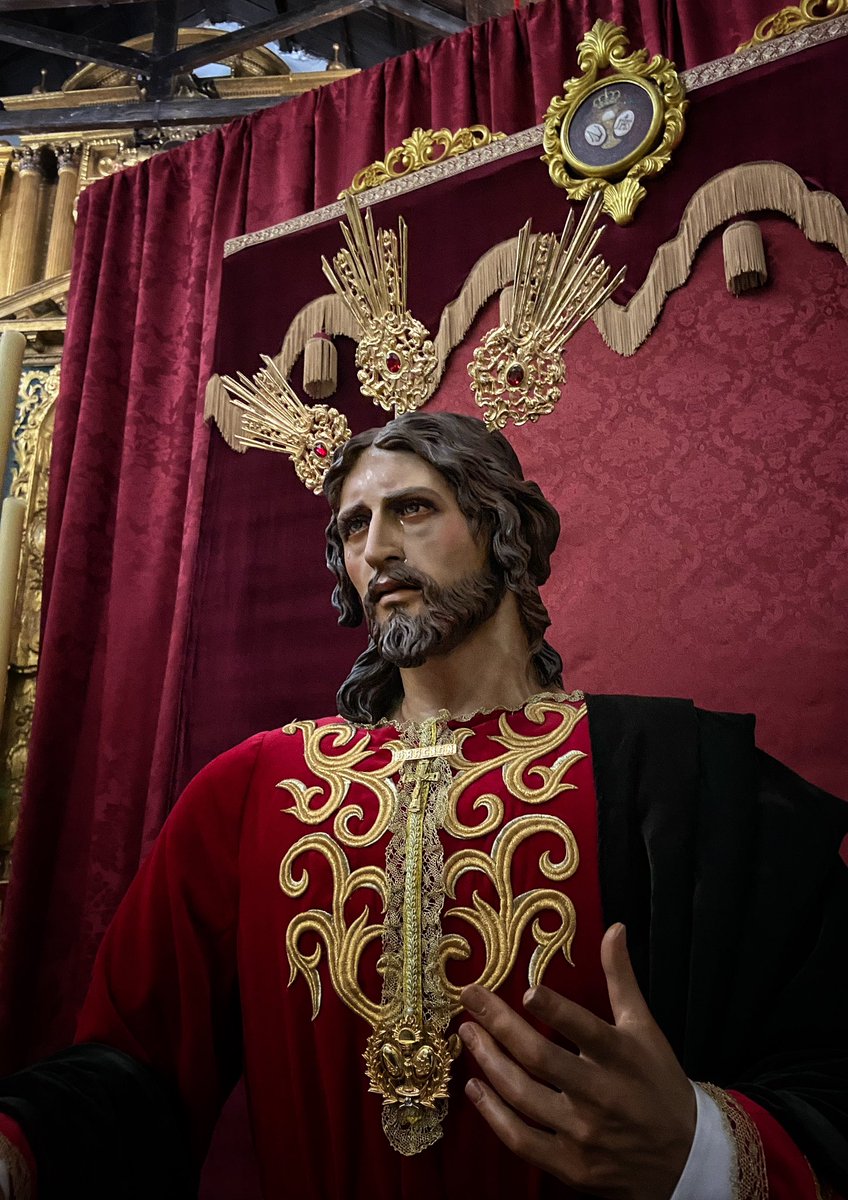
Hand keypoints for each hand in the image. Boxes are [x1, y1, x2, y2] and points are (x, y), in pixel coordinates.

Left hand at [458, 923, 695, 1199]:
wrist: (685, 1158)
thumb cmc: (658, 1083)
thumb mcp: (644, 1028)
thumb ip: (622, 978)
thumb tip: (613, 928)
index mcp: (622, 1057)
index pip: (585, 1029)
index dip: (556, 1010)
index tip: (527, 991)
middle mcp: (601, 1095)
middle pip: (540, 1058)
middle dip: (499, 1025)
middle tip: (470, 998)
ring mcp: (583, 1133)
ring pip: (523, 1096)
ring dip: (489, 1062)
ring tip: (468, 1033)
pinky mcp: (570, 1165)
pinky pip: (521, 1139)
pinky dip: (493, 1113)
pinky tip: (475, 1086)